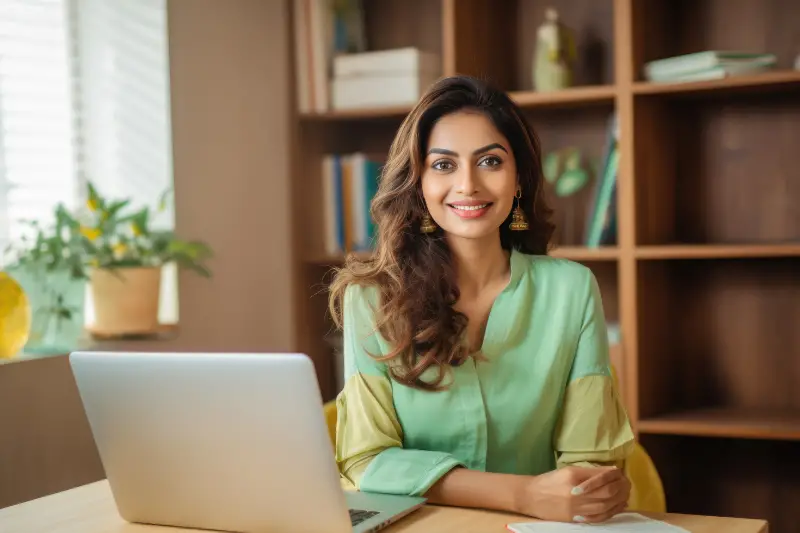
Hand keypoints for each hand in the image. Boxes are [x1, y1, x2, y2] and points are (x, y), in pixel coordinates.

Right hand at [513, 466, 629, 522]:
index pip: (601, 476)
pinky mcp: (575, 518)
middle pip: (607, 492)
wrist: (531, 496)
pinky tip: (618, 507)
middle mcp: (576, 493)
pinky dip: (611, 512)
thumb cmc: (549, 481)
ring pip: (606, 505)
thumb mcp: (567, 470)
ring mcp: (576, 508)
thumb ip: (589, 472)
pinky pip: (599, 517)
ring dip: (620, 500)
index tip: (620, 472)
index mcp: (574, 477)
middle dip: (621, 487)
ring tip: (626, 494)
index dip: (614, 474)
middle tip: (627, 483)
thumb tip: (611, 472)